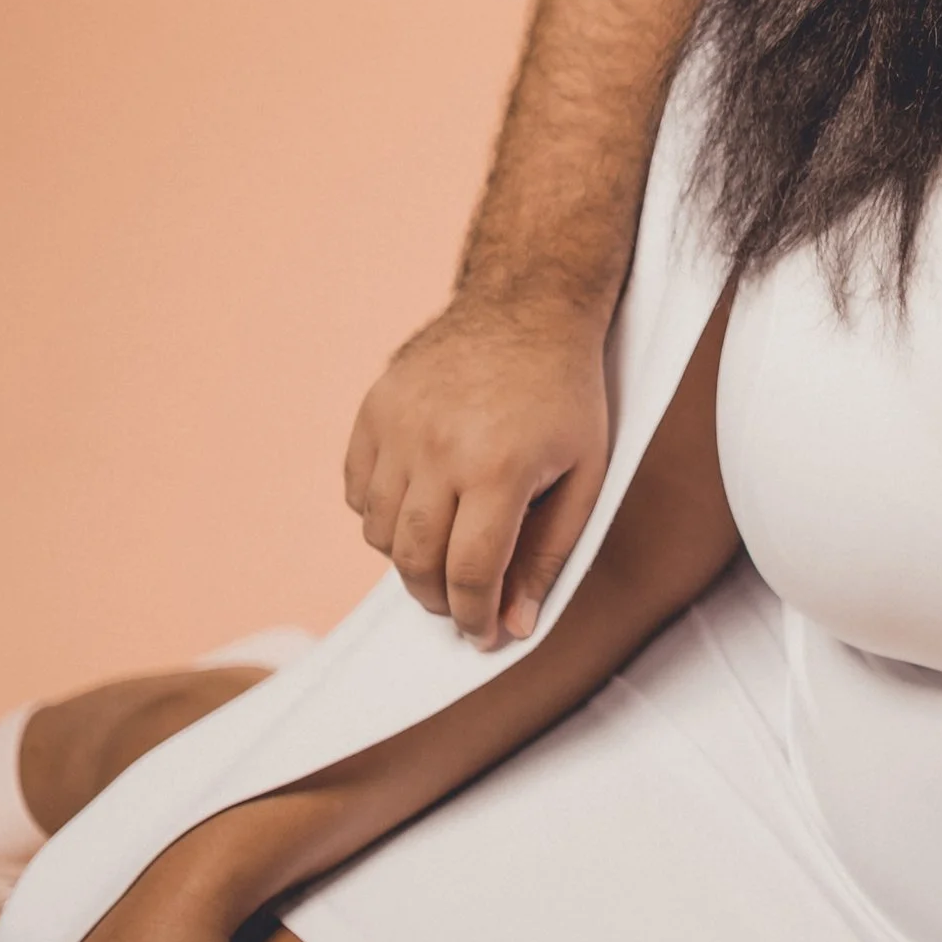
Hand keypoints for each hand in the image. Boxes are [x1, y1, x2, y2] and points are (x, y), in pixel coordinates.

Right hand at [344, 295, 612, 648]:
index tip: (482, 636)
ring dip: (407, 558)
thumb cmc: (565, 396)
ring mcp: (398, 425)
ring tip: (444, 548)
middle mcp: (439, 447)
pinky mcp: (374, 408)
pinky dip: (380, 515)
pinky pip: (357, 490)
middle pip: (414, 561)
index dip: (475, 617)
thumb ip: (549, 555)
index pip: (470, 573)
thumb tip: (514, 625)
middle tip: (461, 603)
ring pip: (378, 531)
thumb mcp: (584, 476)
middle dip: (437, 599)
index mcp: (499, 468)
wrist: (527, 305)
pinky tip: (418, 506)